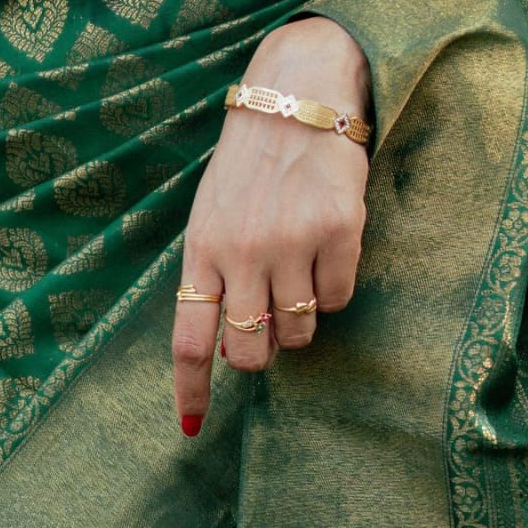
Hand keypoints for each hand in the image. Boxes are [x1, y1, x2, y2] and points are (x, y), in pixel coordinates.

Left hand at [172, 15, 371, 429]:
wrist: (296, 99)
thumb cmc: (248, 172)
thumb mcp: (210, 220)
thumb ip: (213, 280)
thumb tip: (230, 350)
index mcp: (202, 251)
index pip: (189, 340)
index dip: (192, 391)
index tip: (193, 428)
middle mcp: (243, 252)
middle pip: (250, 353)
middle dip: (260, 354)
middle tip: (269, 326)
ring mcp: (291, 243)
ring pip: (298, 334)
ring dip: (298, 320)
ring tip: (296, 273)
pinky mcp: (339, 232)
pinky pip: (336, 301)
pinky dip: (331, 290)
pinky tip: (324, 251)